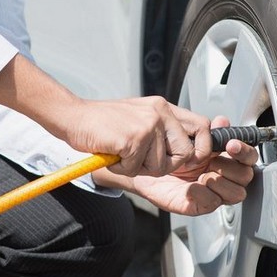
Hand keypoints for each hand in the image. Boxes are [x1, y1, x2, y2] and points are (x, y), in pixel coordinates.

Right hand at [62, 96, 211, 176]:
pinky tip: (112, 154)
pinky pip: (136, 169)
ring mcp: (147, 125)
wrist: (74, 117)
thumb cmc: (103, 123)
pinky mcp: (133, 138)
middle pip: (185, 153)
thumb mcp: (139, 117)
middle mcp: (159, 113)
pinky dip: (121, 168)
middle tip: (142, 160)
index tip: (188, 160)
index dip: (200, 149)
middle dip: (166, 166)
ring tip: (122, 153)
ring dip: (138, 168)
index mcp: (163, 107)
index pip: (202, 126)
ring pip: (160, 166)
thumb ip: (162, 129)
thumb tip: (187, 151)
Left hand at [120, 116, 258, 215]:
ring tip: (204, 174)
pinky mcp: (200, 204)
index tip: (231, 144)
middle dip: (232, 167)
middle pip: (245, 176)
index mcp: (223, 156)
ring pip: (236, 193)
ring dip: (221, 181)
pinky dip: (204, 194)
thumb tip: (222, 121)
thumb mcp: (186, 134)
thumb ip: (207, 128)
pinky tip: (192, 186)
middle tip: (214, 160)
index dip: (244, 151)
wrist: (144, 163)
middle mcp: (222, 174)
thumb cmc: (166, 150)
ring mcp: (213, 190)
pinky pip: (213, 203)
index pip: (248, 156)